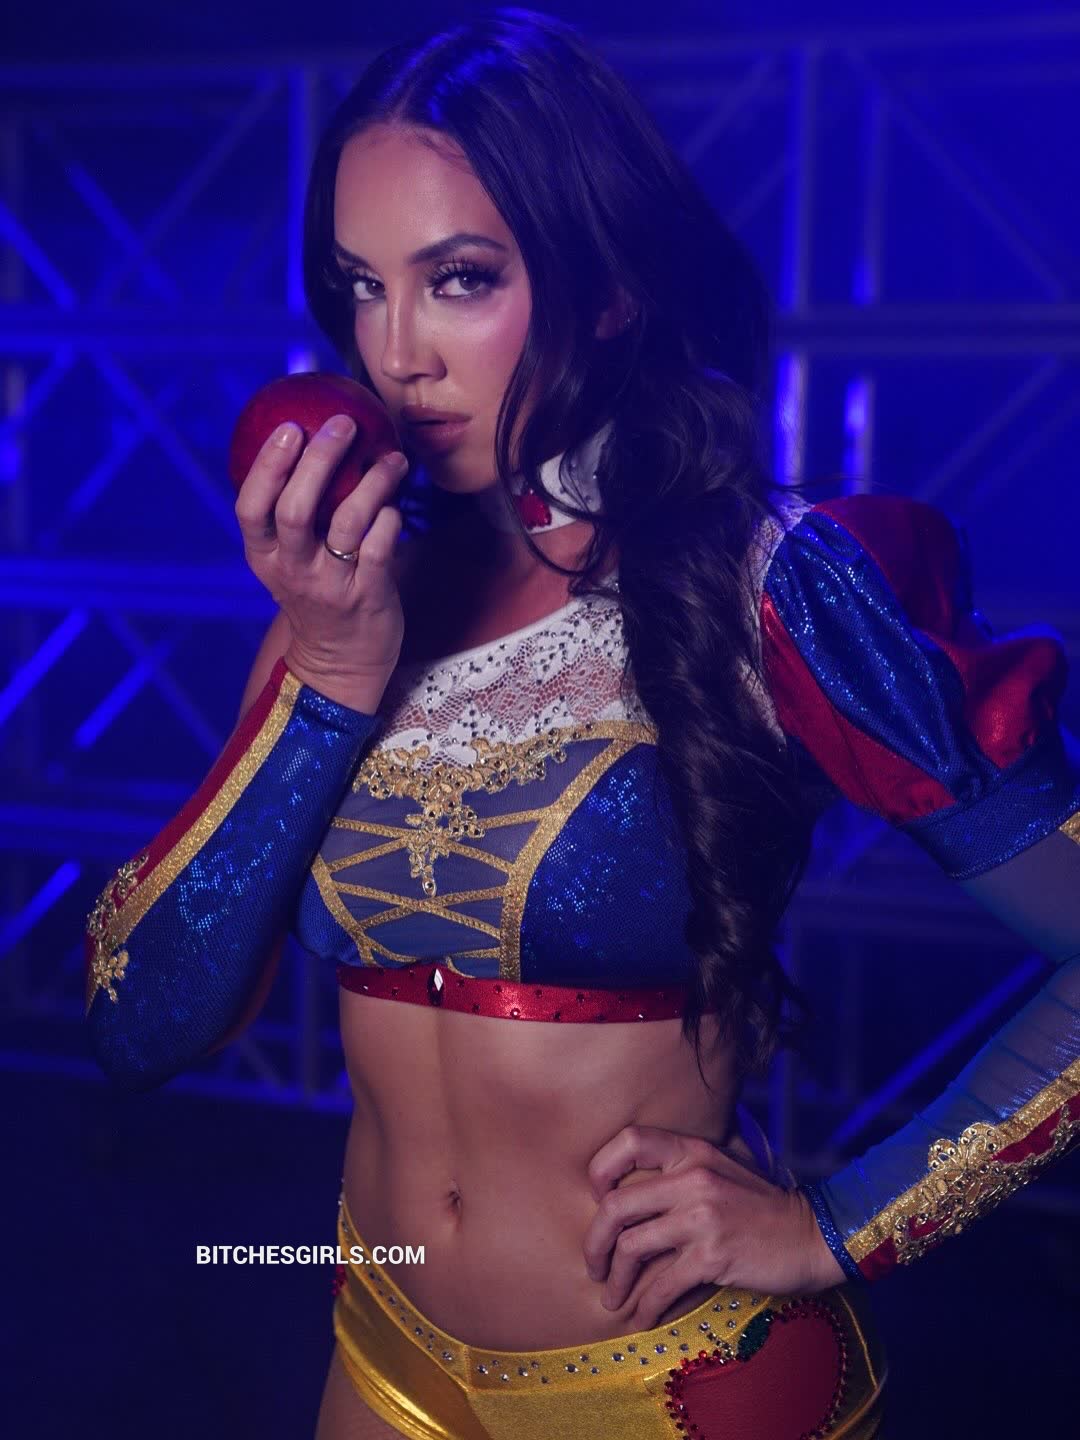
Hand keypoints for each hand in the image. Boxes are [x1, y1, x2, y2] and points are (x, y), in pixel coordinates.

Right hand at [235, 413, 407, 691]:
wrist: (341, 661)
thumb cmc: (317, 592)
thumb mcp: (289, 560)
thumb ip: (293, 512)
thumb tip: (314, 439)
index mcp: (264, 556)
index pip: (250, 508)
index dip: (268, 466)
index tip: (289, 428)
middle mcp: (292, 570)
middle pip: (294, 509)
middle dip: (318, 460)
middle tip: (342, 425)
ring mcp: (330, 585)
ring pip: (346, 523)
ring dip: (371, 482)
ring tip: (392, 458)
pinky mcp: (368, 596)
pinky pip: (380, 548)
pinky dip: (389, 519)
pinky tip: (396, 504)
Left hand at [581, 1123, 844, 1328]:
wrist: (815, 1235)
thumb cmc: (763, 1206)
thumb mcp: (723, 1169)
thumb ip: (683, 1170)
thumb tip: (631, 1193)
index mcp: (692, 1151)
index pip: (629, 1141)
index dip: (601, 1170)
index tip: (597, 1201)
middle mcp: (692, 1177)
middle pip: (616, 1205)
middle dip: (595, 1243)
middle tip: (594, 1266)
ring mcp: (702, 1217)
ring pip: (632, 1248)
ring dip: (616, 1281)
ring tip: (613, 1298)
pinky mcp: (713, 1256)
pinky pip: (661, 1284)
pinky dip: (645, 1305)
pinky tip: (642, 1316)